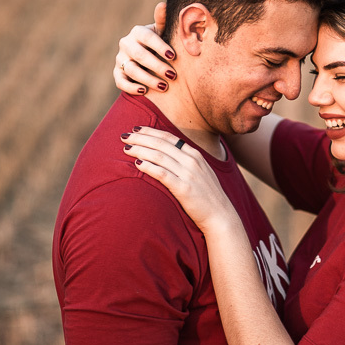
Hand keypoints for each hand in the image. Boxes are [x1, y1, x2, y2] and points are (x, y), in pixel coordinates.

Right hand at [114, 2, 174, 94]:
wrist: (147, 56)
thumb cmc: (159, 42)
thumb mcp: (162, 32)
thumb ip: (163, 21)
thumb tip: (164, 5)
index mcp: (138, 32)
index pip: (148, 37)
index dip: (160, 46)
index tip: (173, 56)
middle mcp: (126, 44)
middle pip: (140, 55)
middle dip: (157, 66)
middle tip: (173, 75)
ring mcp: (120, 59)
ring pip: (131, 70)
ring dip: (148, 79)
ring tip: (164, 86)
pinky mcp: (117, 73)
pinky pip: (120, 81)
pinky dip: (131, 87)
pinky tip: (144, 91)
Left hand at [122, 127, 241, 233]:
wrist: (220, 215)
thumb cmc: (207, 195)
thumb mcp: (200, 172)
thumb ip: (185, 161)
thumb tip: (166, 154)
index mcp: (195, 154)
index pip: (169, 137)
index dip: (151, 131)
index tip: (136, 129)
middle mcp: (191, 161)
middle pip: (161, 144)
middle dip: (141, 138)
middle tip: (124, 136)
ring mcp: (188, 174)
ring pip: (159, 156)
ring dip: (140, 150)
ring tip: (126, 148)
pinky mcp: (183, 188)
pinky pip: (162, 173)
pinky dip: (148, 166)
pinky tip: (137, 164)